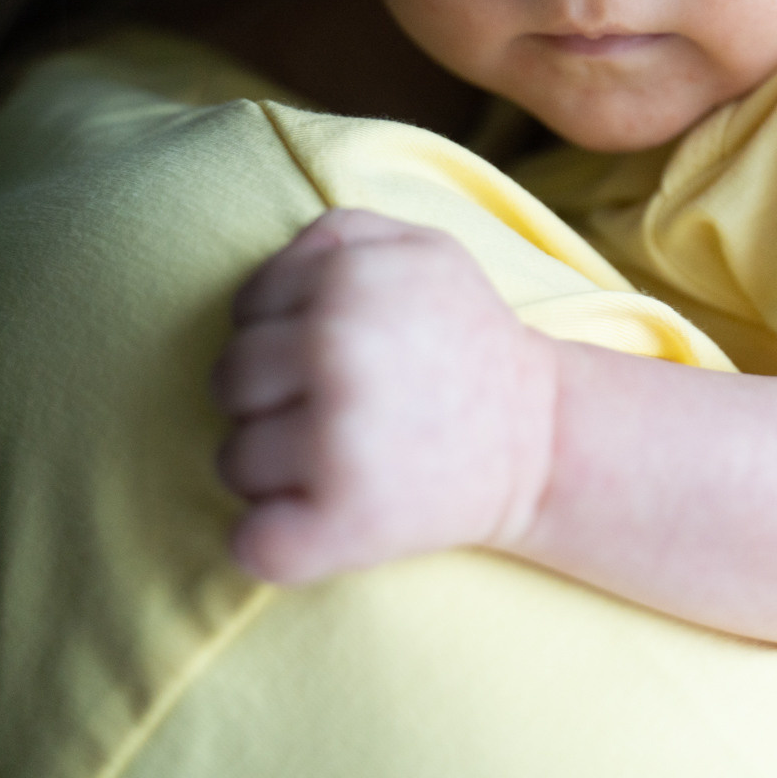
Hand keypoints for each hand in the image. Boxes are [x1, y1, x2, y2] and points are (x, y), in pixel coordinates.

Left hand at [211, 209, 557, 583]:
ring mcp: (338, 440)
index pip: (244, 315)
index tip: (343, 361)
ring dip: (279, 471)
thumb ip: (336, 235)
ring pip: (233, 461)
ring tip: (352, 460)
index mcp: (348, 279)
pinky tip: (328, 520)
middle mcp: (338, 350)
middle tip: (350, 413)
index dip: (286, 340)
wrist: (547, 438)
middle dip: (275, 401)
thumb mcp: (421, 250)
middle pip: (229, 385)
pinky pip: (250, 542)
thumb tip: (265, 269)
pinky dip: (276, 543)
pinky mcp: (345, 521)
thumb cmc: (467, 340)